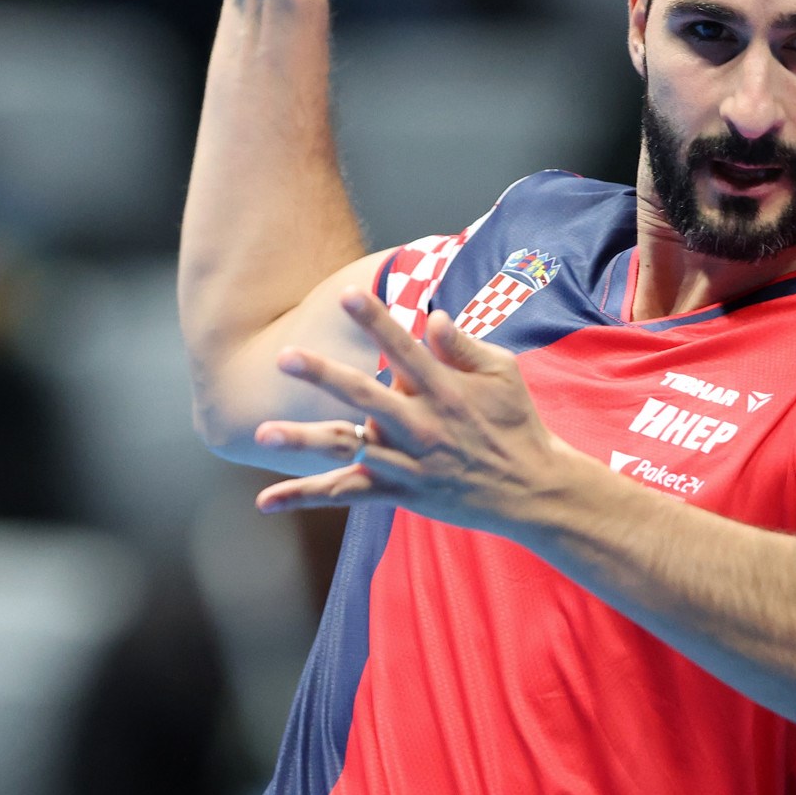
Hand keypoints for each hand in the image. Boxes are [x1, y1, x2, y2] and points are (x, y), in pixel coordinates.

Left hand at [252, 290, 578, 536]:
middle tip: (286, 357)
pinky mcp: (399, 493)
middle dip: (325, 376)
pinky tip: (265, 500)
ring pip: (347, 450)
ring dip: (303, 442)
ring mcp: (408, 462)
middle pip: (365, 397)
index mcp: (444, 390)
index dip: (375, 320)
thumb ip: (464, 345)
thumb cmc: (517, 423)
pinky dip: (304, 496)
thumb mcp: (503, 373)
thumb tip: (431, 316)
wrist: (532, 489)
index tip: (346, 294)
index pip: (404, 348)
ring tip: (263, 432)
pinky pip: (345, 494)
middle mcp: (422, 426)